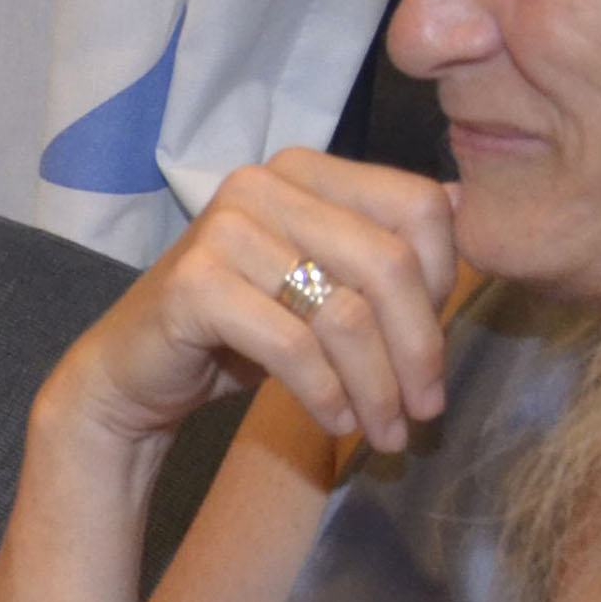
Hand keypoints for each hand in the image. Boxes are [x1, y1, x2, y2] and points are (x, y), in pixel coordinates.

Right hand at [63, 148, 461, 456]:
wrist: (135, 371)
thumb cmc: (242, 328)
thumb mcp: (325, 281)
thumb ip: (383, 241)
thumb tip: (466, 202)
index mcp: (305, 170)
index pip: (418, 208)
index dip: (445, 283)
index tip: (433, 349)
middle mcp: (264, 184)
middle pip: (388, 263)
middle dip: (419, 348)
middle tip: (426, 410)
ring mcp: (223, 229)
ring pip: (344, 312)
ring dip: (377, 386)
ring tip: (386, 431)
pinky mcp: (194, 283)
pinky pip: (292, 345)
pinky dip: (326, 394)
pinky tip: (337, 421)